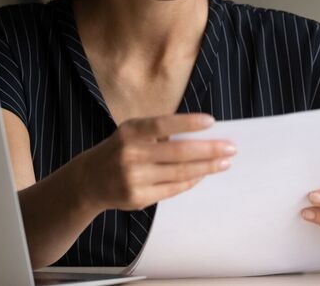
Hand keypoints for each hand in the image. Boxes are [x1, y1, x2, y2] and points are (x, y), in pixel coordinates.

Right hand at [77, 113, 235, 211]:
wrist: (89, 180)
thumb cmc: (120, 150)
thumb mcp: (132, 133)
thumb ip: (159, 133)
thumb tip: (200, 135)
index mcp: (130, 132)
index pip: (162, 125)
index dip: (187, 122)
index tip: (211, 121)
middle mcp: (130, 154)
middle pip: (177, 152)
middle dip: (208, 150)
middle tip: (231, 148)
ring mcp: (134, 178)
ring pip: (179, 172)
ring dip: (206, 167)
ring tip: (224, 162)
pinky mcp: (138, 197)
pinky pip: (172, 189)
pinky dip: (191, 180)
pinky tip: (203, 174)